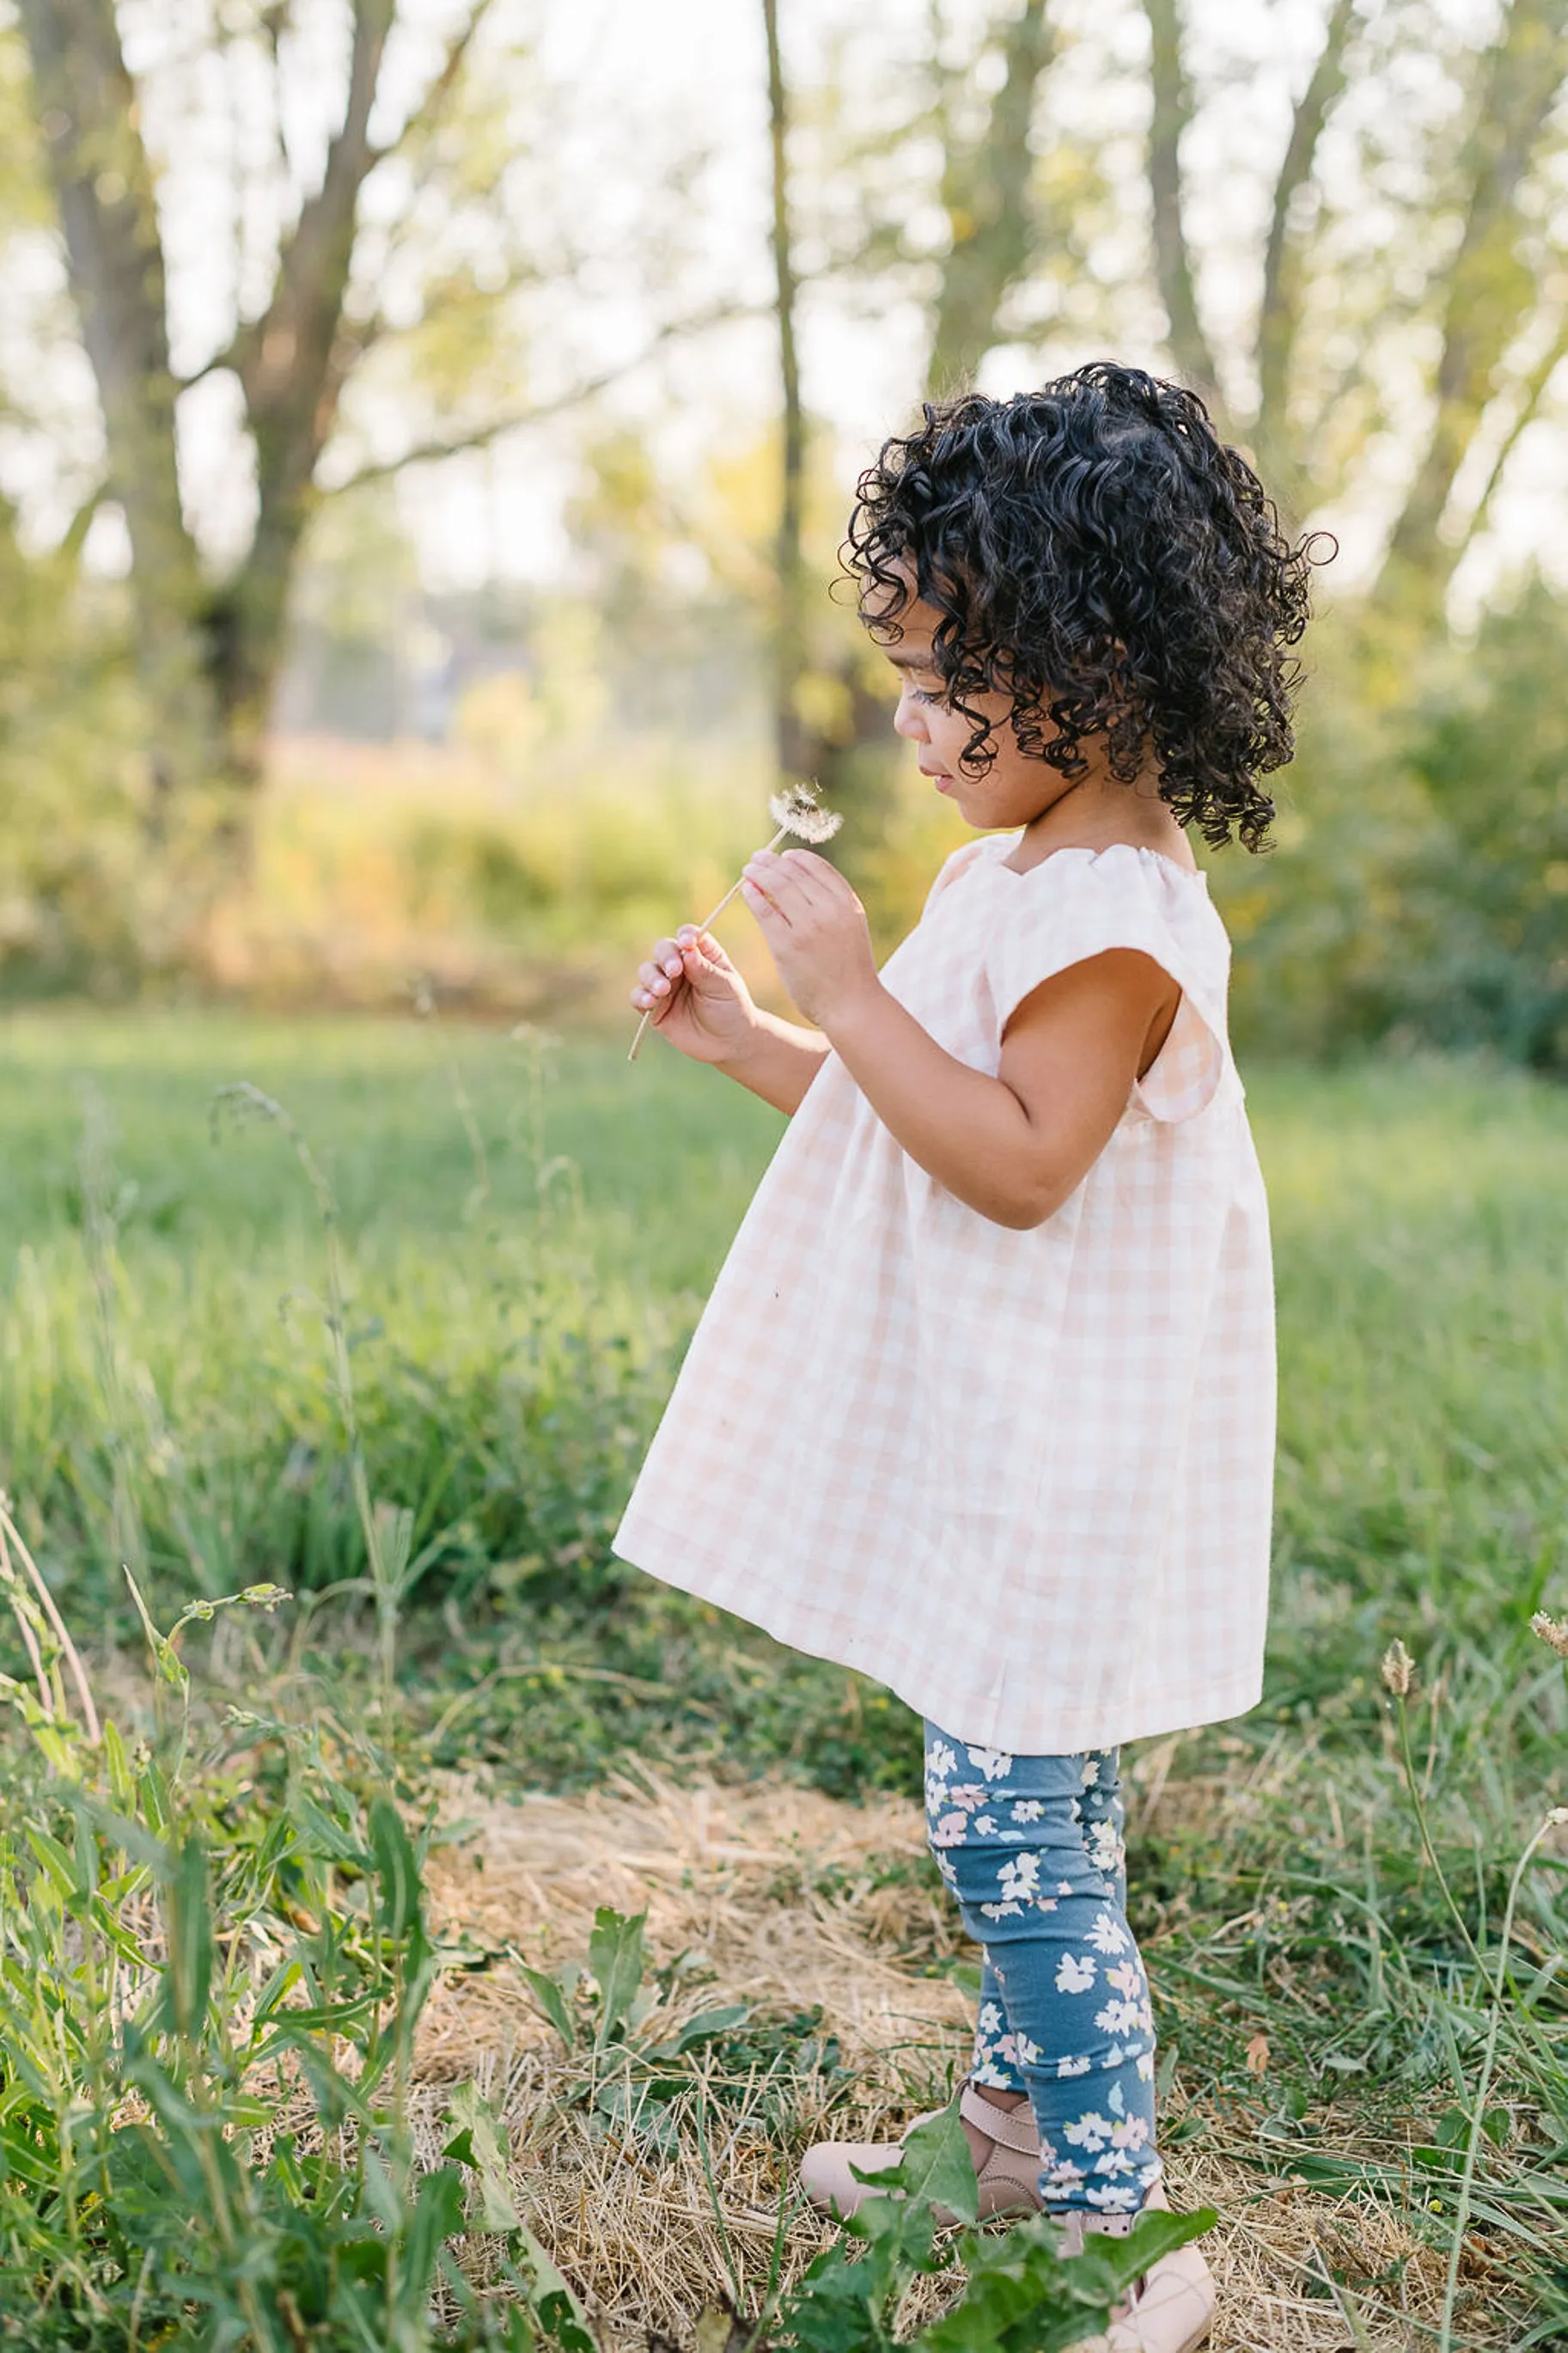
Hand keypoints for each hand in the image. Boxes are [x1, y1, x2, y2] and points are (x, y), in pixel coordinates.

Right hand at [631, 926, 758, 1063]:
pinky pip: (638, 997)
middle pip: (663, 949)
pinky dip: (640, 997)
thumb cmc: (731, 1009)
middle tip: (674, 970)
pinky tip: (649, 1002)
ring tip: (663, 990)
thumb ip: (705, 970)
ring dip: (652, 977)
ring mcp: (666, 986)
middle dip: (666, 957)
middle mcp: (681, 967)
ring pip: (647, 971)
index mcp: (702, 955)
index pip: (689, 936)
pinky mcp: (655, 1008)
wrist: (728, 1043)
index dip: (685, 936)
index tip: (687, 944)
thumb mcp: (724, 987)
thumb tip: (688, 951)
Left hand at [740, 849, 879, 1028]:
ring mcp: (807, 926)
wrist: (851, 1004)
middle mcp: (829, 910)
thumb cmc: (849, 969)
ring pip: (777, 885)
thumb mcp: (850, 928)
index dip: (796, 857)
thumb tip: (797, 883)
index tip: (783, 856)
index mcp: (847, 903)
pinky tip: (747, 891)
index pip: (818, 866)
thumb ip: (830, 906)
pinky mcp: (787, 945)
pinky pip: (764, 910)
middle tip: (757, 859)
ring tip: (749, 870)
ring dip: (759, 872)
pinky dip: (753, 896)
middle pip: (793, 872)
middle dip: (771, 861)